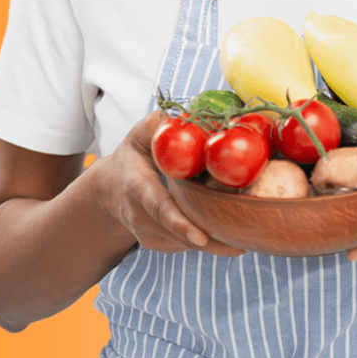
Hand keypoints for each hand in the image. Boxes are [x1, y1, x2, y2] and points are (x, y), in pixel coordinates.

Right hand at [95, 110, 244, 256]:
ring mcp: (148, 234)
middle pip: (177, 232)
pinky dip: (209, 240)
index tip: (201, 238)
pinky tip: (230, 234)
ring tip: (246, 237)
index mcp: (137, 187)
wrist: (110, 190)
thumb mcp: (140, 134)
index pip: (159, 208)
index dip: (180, 224)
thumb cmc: (133, 156)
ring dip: (215, 243)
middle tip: (243, 243)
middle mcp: (140, 216)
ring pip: (185, 243)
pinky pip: (186, 245)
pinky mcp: (159, 244)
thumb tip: (193, 113)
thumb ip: (160, 124)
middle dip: (210, 240)